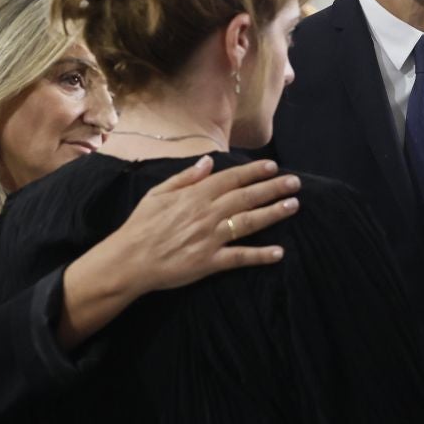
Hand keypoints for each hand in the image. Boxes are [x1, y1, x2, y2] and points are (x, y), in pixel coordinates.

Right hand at [56, 158, 300, 348]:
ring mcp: (209, 238)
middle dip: (272, 188)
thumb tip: (208, 161)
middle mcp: (206, 214)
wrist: (128, 260)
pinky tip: (279, 252)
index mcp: (194, 196)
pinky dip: (260, 255)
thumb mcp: (158, 193)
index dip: (254, 172)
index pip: (230, 179)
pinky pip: (239, 258)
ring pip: (248, 222)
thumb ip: (186, 178)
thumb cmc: (141, 225)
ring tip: (293, 206)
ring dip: (273, 213)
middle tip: (295, 183)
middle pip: (246, 197)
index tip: (273, 167)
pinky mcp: (209, 262)